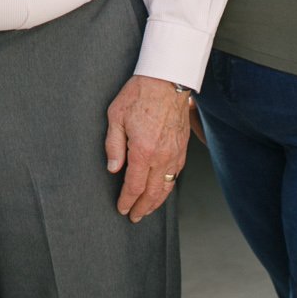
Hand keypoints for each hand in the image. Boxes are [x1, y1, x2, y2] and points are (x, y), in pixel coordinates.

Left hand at [104, 74, 194, 221]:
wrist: (168, 80)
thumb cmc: (140, 94)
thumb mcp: (116, 116)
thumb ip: (113, 145)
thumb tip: (113, 168)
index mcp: (143, 151)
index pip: (134, 186)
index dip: (127, 200)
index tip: (122, 209)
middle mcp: (162, 157)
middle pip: (153, 193)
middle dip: (142, 208)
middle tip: (134, 217)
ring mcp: (175, 154)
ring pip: (167, 187)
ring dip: (157, 202)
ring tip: (147, 209)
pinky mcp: (183, 148)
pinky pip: (176, 174)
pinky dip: (168, 187)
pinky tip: (162, 189)